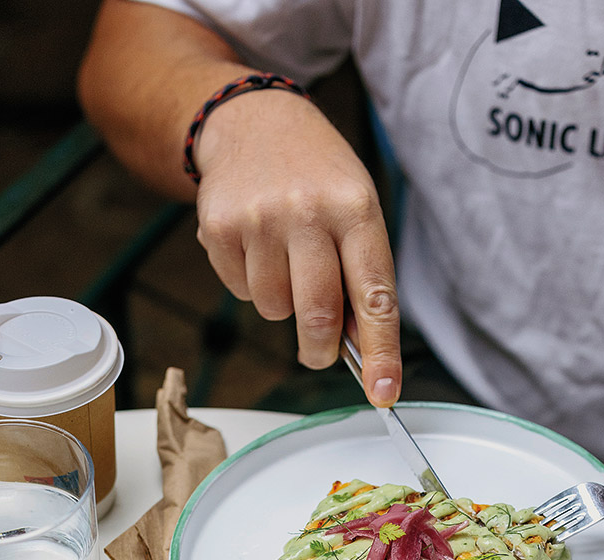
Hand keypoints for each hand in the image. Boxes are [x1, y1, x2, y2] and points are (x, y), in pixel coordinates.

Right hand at [195, 90, 400, 404]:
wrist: (251, 120)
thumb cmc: (316, 177)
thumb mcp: (355, 207)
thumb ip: (360, 274)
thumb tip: (360, 351)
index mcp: (356, 209)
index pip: (374, 296)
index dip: (380, 352)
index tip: (383, 394)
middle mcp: (308, 213)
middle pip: (317, 316)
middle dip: (318, 349)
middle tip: (317, 352)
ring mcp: (260, 220)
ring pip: (275, 311)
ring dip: (281, 303)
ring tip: (282, 259)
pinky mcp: (220, 230)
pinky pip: (241, 294)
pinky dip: (251, 284)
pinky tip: (255, 246)